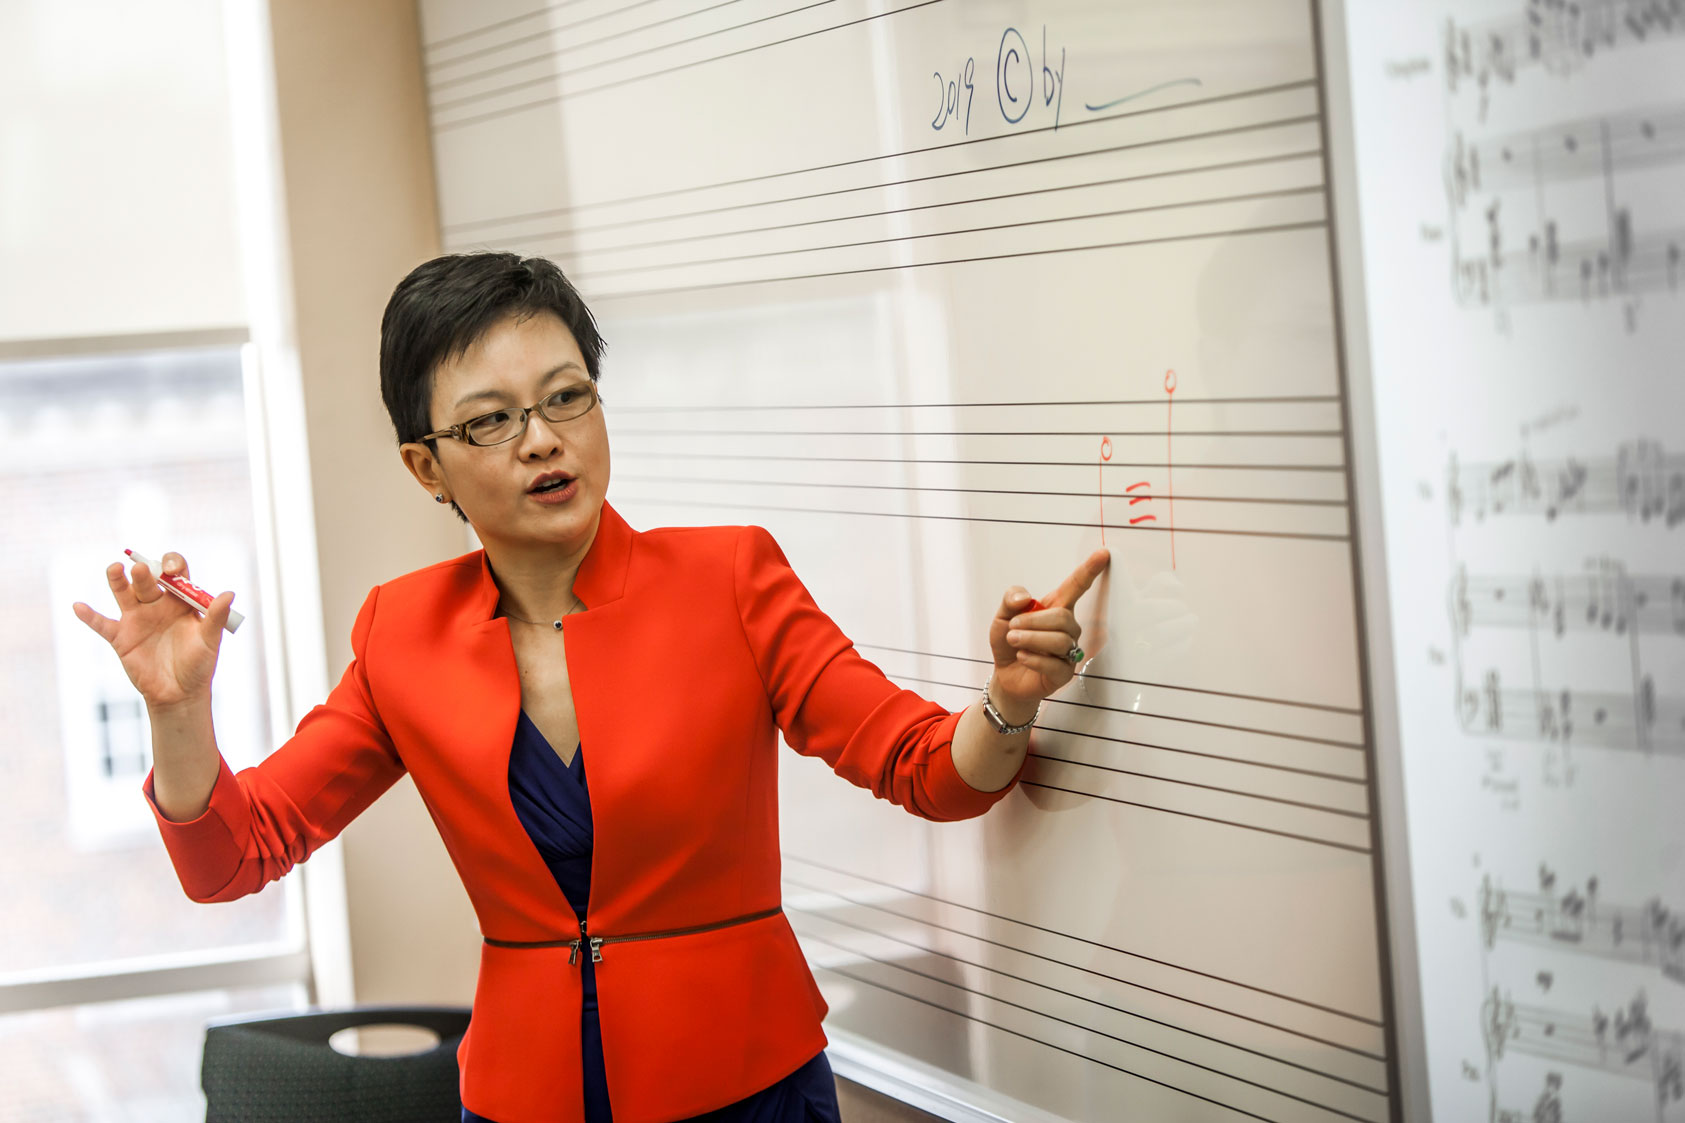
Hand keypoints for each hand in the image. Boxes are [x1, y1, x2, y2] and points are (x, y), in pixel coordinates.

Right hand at [70, 552, 235, 710]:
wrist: (179, 694)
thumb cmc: (199, 665)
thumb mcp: (209, 640)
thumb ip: (215, 617)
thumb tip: (229, 594)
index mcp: (181, 601)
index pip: (175, 573)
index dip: (173, 566)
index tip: (172, 570)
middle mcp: (157, 605)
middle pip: (148, 581)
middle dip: (145, 574)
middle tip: (142, 569)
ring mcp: (137, 619)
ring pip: (123, 594)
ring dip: (118, 581)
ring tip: (114, 569)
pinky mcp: (121, 637)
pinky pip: (102, 624)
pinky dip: (89, 616)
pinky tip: (78, 606)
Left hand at [988, 548, 1110, 717]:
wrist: (1006, 676)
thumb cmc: (1009, 642)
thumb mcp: (1002, 616)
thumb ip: (1011, 599)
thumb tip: (1025, 598)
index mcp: (1055, 608)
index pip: (1076, 586)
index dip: (1089, 570)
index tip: (1103, 553)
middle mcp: (1067, 629)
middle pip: (1062, 617)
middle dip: (1033, 621)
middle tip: (1012, 627)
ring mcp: (1068, 652)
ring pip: (1059, 640)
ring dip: (1031, 639)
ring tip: (1014, 640)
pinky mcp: (1065, 674)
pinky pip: (1055, 665)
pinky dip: (1034, 660)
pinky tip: (1023, 657)